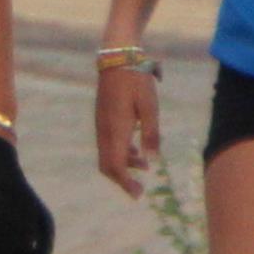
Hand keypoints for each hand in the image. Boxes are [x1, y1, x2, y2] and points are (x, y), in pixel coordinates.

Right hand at [94, 66, 161, 197]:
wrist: (117, 59)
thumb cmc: (137, 81)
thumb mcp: (150, 107)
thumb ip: (151, 134)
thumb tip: (151, 161)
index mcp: (116, 129)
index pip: (115, 165)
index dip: (125, 183)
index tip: (138, 194)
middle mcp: (104, 130)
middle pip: (107, 165)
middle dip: (122, 180)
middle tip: (139, 190)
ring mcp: (101, 124)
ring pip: (107, 155)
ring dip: (123, 166)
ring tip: (144, 168)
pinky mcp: (103, 119)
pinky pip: (107, 144)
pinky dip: (120, 153)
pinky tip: (135, 151)